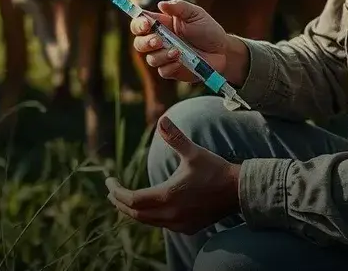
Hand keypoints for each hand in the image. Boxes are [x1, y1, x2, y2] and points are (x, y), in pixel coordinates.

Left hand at [106, 116, 240, 233]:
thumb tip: (162, 120)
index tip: (108, 180)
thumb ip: (175, 137)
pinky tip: (149, 207)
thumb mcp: (193, 152)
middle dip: (120, 202)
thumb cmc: (215, 169)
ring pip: (147, 221)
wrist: (238, 191)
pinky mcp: (188, 228)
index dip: (116, 191)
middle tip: (111, 191)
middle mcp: (170, 215)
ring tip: (123, 199)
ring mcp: (179, 224)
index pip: (131, 199)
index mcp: (168, 196)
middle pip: (135, 214)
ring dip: (133, 210)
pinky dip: (149, 217)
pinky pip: (161, 225)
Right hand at [131, 0, 228, 84]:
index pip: (141, 23)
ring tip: (177, 52)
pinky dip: (170, 66)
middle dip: (146, 42)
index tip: (146, 24)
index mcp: (162, 24)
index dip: (138, 24)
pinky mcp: (171, 70)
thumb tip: (161, 4)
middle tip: (159, 41)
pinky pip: (163, 71)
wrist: (222, 51)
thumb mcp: (196, 14)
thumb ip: (179, 7)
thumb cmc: (208, 30)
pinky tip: (181, 61)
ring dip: (161, 55)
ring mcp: (164, 56)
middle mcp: (160, 40)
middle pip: (139, 42)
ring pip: (150, 58)